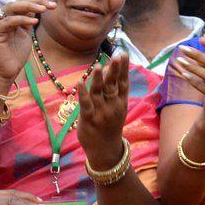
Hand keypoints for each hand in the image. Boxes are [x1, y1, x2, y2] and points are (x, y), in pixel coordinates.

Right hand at [0, 0, 51, 85]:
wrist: (5, 72)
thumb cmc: (16, 54)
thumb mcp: (26, 34)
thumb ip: (28, 21)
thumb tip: (38, 7)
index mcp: (9, 17)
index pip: (22, 3)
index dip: (37, 1)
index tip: (53, 5)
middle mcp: (1, 19)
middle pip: (16, 2)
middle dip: (34, 1)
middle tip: (49, 5)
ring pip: (10, 8)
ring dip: (28, 7)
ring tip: (43, 10)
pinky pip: (7, 22)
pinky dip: (20, 19)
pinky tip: (34, 22)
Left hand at [77, 53, 129, 168]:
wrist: (105, 150)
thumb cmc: (110, 126)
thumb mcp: (117, 110)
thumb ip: (114, 92)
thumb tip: (112, 72)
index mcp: (120, 102)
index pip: (123, 82)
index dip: (123, 68)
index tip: (123, 54)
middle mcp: (112, 106)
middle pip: (113, 85)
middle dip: (114, 70)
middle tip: (116, 56)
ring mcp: (101, 112)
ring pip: (99, 92)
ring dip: (98, 79)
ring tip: (98, 66)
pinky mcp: (89, 119)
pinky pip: (86, 104)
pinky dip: (83, 93)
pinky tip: (80, 81)